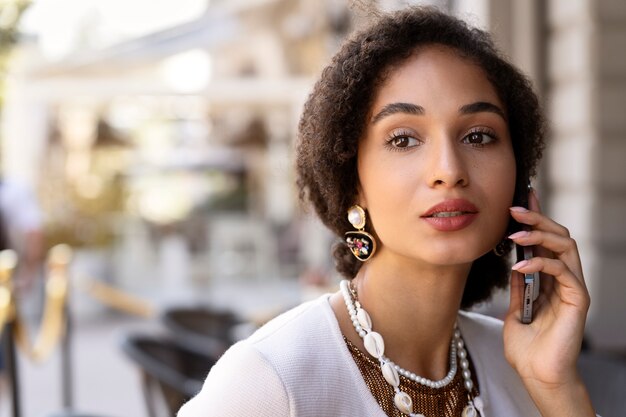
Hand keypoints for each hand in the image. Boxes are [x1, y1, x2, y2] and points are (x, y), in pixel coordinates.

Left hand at [503, 189, 594, 415]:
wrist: (537, 375)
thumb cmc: (527, 347)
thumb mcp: (515, 308)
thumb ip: (518, 285)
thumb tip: (513, 263)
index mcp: (549, 279)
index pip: (545, 240)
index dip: (536, 217)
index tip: (521, 197)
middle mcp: (563, 279)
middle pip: (558, 236)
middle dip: (536, 218)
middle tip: (513, 208)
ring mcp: (572, 288)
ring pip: (566, 246)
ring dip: (539, 234)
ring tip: (514, 233)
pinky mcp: (577, 299)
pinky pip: (563, 271)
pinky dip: (541, 262)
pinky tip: (520, 264)